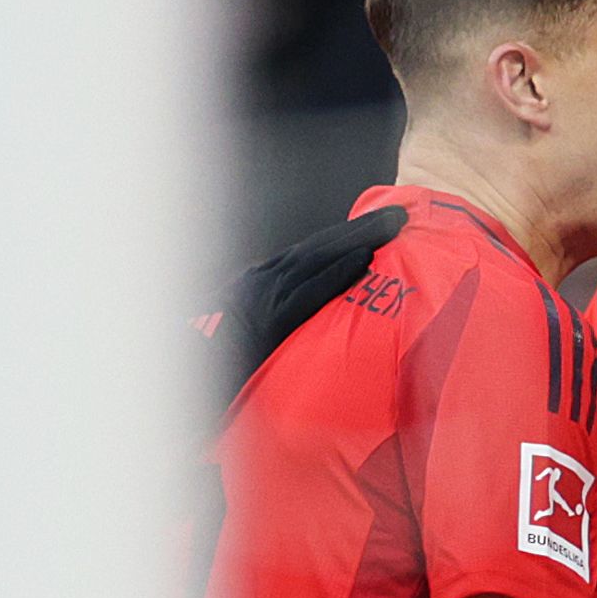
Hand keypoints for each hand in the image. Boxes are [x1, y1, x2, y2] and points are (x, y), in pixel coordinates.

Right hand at [216, 204, 404, 380]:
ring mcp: (263, 298)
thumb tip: (318, 312)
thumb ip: (281, 316)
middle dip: (360, 228)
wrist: (197, 384)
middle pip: (318, 247)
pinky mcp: (269, 323)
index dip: (345, 235)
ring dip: (358, 239)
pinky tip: (364, 260)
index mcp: (257, 281)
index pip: (309, 251)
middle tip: (399, 213)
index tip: (379, 222)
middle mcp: (260, 281)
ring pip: (317, 259)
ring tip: (392, 225)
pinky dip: (337, 274)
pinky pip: (309, 294)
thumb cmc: (226, 365)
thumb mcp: (253, 330)